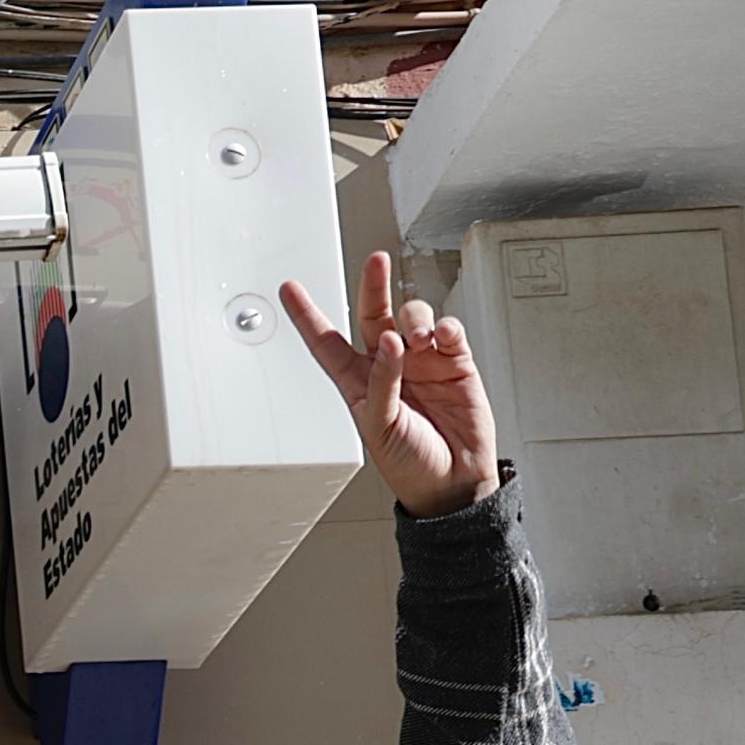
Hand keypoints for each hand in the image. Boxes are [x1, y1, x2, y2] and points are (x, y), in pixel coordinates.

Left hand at [282, 250, 499, 516]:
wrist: (452, 482)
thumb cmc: (409, 464)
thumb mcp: (379, 428)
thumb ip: (381, 382)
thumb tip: (388, 342)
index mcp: (358, 382)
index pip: (326, 342)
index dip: (307, 315)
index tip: (289, 289)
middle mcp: (389, 365)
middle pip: (372, 313)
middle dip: (373, 285)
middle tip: (376, 261)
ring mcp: (422, 361)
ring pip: (412, 316)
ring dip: (414, 318)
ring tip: (419, 340)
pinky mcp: (454, 363)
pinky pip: (448, 330)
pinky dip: (446, 327)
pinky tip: (443, 337)